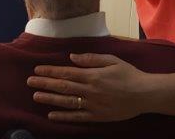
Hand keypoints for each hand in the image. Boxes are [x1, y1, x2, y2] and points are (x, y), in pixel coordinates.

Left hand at [27, 53, 148, 122]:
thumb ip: (91, 59)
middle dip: (45, 83)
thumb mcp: (112, 60)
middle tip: (30, 82)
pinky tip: (52, 115)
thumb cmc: (129, 75)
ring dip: (50, 99)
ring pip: (66, 101)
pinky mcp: (97, 116)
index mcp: (92, 75)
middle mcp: (89, 90)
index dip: (50, 71)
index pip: (66, 72)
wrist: (144, 94)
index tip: (37, 69)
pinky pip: (77, 117)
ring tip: (36, 96)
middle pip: (62, 86)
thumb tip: (72, 57)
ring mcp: (92, 105)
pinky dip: (63, 116)